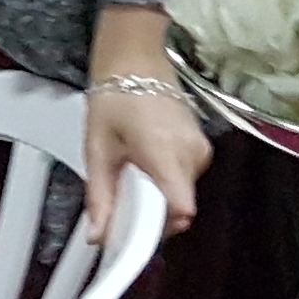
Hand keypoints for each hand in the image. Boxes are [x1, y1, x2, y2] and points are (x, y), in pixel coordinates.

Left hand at [84, 78, 209, 240]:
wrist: (136, 60)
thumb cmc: (116, 96)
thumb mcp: (98, 149)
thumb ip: (101, 196)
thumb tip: (98, 235)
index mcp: (166, 154)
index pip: (179, 211)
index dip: (157, 232)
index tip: (134, 239)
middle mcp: (191, 155)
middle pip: (176, 208)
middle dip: (149, 213)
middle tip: (122, 195)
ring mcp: (200, 150)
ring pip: (180, 194)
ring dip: (156, 194)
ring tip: (131, 168)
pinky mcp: (201, 148)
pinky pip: (184, 178)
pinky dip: (164, 179)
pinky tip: (144, 160)